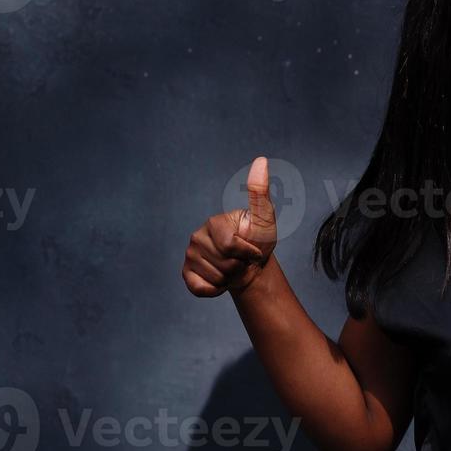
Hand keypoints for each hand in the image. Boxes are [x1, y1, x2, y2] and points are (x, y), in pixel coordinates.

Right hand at [181, 156, 279, 296]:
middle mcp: (196, 236)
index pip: (231, 245)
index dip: (248, 252)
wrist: (251, 268)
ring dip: (230, 278)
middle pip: (224, 263)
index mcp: (214, 222)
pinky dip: (214, 290)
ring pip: (215, 277)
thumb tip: (261, 160)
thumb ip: (260, 193)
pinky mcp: (186, 274)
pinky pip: (200, 288)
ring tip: (232, 268)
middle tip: (242, 260)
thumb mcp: (264, 218)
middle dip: (240, 266)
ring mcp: (189, 256)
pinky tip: (220, 280)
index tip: (253, 248)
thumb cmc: (258, 242)